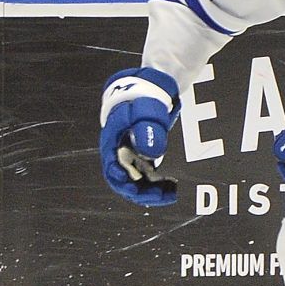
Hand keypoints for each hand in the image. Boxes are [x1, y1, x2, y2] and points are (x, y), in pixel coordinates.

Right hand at [99, 67, 180, 205]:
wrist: (150, 89)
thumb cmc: (143, 99)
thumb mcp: (146, 113)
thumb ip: (147, 131)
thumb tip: (152, 152)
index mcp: (112, 144)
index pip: (113, 172)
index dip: (126, 185)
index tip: (141, 191)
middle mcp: (119, 153)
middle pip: (126, 182)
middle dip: (143, 193)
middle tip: (165, 196)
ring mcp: (131, 155)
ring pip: (137, 181)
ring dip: (151, 190)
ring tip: (171, 193)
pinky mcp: (142, 155)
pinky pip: (147, 175)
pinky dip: (157, 183)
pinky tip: (172, 185)